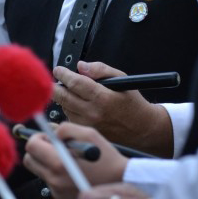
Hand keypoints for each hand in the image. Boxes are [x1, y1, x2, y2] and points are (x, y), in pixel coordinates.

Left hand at [23, 122, 127, 198]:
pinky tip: (73, 171)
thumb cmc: (107, 158)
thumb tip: (51, 131)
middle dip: (39, 150)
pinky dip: (56, 174)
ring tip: (68, 159)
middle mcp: (54, 179)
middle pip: (30, 160)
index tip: (49, 137)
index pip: (32, 146)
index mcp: (58, 163)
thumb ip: (66, 129)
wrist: (120, 183)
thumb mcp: (88, 134)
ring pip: (40, 171)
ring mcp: (56, 191)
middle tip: (54, 146)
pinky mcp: (60, 198)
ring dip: (48, 162)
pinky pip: (50, 182)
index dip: (38, 137)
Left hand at [52, 61, 173, 156]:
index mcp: (103, 98)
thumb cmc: (132, 103)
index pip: (75, 83)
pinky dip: (69, 109)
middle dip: (55, 86)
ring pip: (64, 108)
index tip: (59, 69)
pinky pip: (70, 118)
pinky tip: (78, 105)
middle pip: (63, 97)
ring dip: (63, 98)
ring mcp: (88, 125)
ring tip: (72, 91)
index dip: (63, 74)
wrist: (142, 128)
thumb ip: (100, 69)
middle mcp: (93, 113)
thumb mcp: (121, 79)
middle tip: (57, 79)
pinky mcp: (86, 132)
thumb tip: (81, 66)